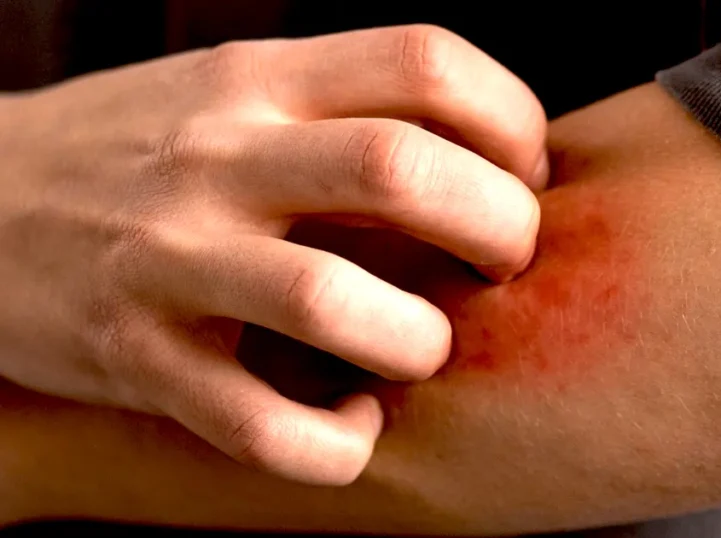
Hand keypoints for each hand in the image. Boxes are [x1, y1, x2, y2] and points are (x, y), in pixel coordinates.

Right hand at [0, 24, 545, 484]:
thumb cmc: (148, 152)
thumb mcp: (240, 93)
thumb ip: (351, 110)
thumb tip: (499, 164)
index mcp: (262, 78)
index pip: (428, 64)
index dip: (511, 125)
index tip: (520, 176)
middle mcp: (219, 155)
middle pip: (402, 170)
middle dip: (498, 227)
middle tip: (504, 265)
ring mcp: (170, 257)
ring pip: (330, 301)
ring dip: (417, 340)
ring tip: (421, 348)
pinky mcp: (135, 358)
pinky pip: (259, 426)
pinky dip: (336, 444)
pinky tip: (354, 427)